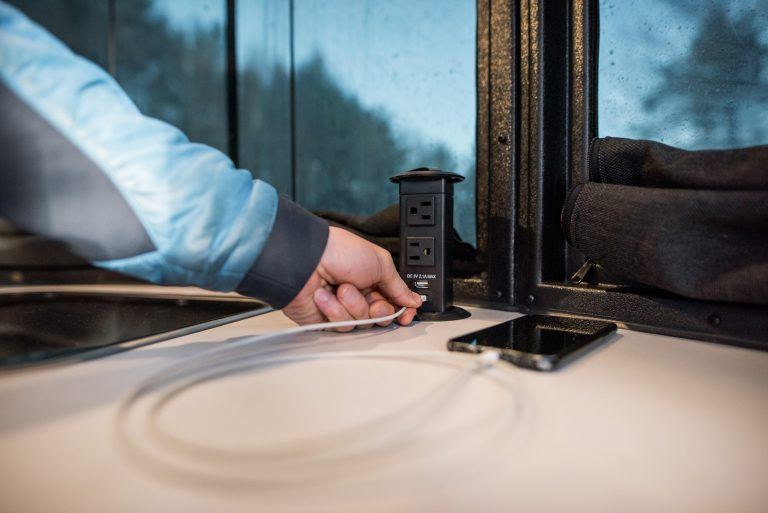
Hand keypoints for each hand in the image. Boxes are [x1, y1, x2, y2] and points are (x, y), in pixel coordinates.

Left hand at [282, 227, 421, 330]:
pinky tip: (326, 296)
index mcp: (373, 278)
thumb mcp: (380, 262)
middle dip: (378, 309)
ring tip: (341, 288)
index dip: (402, 310)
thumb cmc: (338, 252)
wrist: (306, 260)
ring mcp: (342, 307)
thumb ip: (399, 285)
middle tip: (372, 298)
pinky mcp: (326, 318)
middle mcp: (359, 294)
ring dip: (353, 305)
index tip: (406, 314)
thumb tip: (413, 299)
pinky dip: (335, 309)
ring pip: (361, 322)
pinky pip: (341, 325)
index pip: (394, 301)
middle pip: (380, 317)